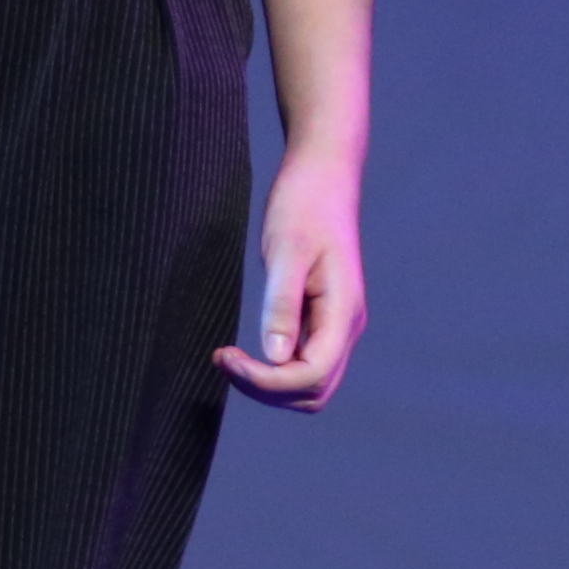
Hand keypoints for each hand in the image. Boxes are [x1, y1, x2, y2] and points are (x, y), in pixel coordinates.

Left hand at [217, 155, 364, 410]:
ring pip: (308, 385)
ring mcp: (335, 325)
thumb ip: (281, 305)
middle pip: (313, 391)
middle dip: (266, 390)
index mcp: (343, 311)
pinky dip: (271, 370)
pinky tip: (244, 351)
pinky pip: (300, 364)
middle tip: (223, 360)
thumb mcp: (287, 252)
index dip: (266, 380)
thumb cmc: (304, 206)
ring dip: (268, 385)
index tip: (224, 355)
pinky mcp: (320, 320)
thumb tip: (273, 358)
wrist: (322, 177)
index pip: (311, 375)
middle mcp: (345, 326)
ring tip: (229, 358)